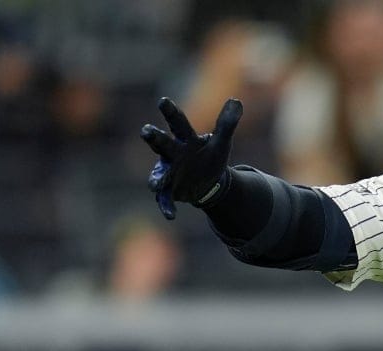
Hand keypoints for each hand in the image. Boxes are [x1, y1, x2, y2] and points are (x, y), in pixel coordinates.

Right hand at [140, 97, 242, 218]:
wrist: (209, 181)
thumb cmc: (211, 156)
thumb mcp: (222, 142)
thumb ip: (227, 124)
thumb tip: (236, 101)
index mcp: (185, 139)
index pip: (178, 122)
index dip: (170, 112)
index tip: (163, 101)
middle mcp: (173, 153)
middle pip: (162, 143)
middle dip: (154, 138)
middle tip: (146, 130)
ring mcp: (169, 172)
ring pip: (158, 173)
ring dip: (156, 178)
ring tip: (154, 184)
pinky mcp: (169, 190)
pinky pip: (165, 199)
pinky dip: (166, 207)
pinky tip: (170, 216)